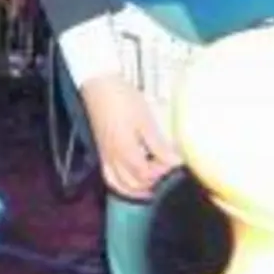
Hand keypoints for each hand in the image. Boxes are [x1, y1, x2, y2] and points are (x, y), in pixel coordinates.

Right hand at [80, 75, 183, 200]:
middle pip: (134, 184)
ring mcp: (106, 156)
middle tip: (167, 169)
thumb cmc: (122, 98)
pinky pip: (110, 177)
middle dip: (153, 181)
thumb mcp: (145, 119)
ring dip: (138, 189)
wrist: (98, 84)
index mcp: (125, 150)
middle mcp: (113, 158)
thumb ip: (158, 145)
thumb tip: (175, 162)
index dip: (163, 172)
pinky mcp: (102, 151)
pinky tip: (132, 180)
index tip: (176, 161)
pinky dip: (122, 185)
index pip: (146, 175)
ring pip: (120, 185)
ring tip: (153, 183)